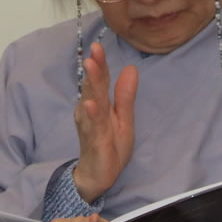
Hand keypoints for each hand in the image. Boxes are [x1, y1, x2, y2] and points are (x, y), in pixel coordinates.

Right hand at [70, 42, 136, 202]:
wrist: (98, 176)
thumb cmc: (109, 145)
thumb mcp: (124, 119)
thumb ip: (125, 95)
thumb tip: (131, 68)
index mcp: (99, 104)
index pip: (100, 80)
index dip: (100, 63)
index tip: (98, 46)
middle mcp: (90, 111)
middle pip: (93, 87)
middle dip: (94, 69)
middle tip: (94, 50)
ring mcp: (90, 126)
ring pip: (91, 102)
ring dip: (90, 85)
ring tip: (90, 68)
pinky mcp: (93, 141)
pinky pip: (93, 126)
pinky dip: (91, 114)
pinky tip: (91, 104)